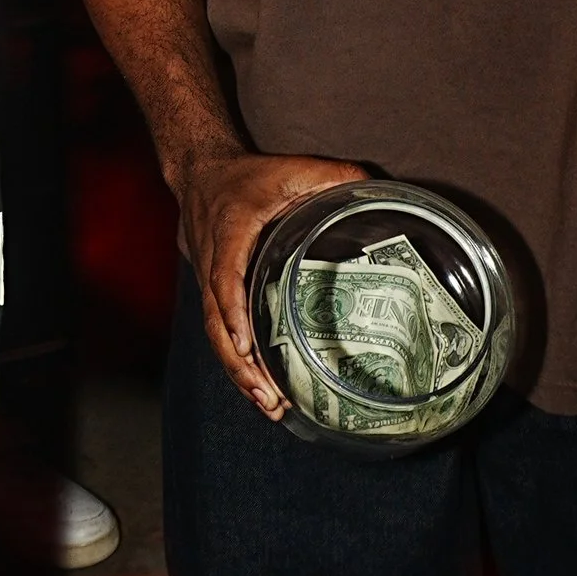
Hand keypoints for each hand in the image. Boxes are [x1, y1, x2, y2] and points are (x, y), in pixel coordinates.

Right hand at [176, 143, 368, 419]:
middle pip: (217, 322)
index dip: (233, 312)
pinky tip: (260, 386)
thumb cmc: (248, 174)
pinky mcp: (211, 291)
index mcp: (231, 233)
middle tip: (268, 398)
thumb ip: (336, 176)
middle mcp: (213, 263)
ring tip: (269, 407)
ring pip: (216, 334)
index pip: (225, 277)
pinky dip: (237, 360)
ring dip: (238, 373)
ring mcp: (207, 281)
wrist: (199, 171)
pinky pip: (220, 330)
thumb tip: (377, 190)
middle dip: (240, 364)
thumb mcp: (294, 168)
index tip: (245, 344)